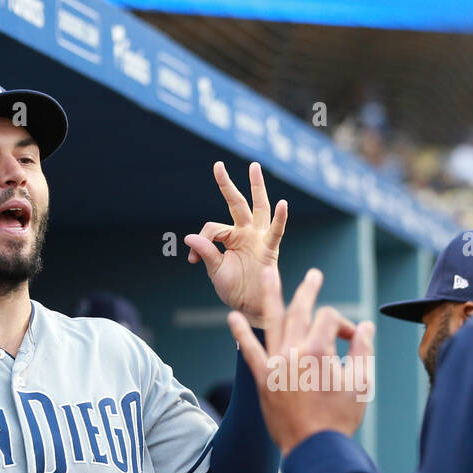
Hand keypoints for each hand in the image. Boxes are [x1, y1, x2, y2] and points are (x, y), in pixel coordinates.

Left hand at [185, 162, 286, 327]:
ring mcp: (259, 238)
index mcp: (230, 237)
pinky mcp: (270, 249)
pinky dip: (280, 219)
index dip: (200, 241)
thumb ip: (206, 251)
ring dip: (257, 188)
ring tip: (254, 167)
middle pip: (236, 203)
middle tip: (218, 165)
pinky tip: (283, 204)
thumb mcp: (215, 270)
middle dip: (227, 185)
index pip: (213, 228)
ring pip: (258, 208)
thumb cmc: (234, 289)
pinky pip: (275, 232)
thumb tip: (190, 238)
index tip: (191, 260)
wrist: (250, 307)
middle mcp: (246, 233)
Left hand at [228, 268, 374, 455]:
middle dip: (308, 291)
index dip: (343, 325)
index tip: (352, 340)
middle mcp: (294, 351)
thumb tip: (365, 326)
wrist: (313, 448)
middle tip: (314, 275)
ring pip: (272, 322)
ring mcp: (275, 364)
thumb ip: (363, 351)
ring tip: (268, 273)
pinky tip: (232, 318)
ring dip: (271, 295)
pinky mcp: (263, 379)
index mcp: (319, 350)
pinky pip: (249, 352)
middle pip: (300, 311)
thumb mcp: (360, 383)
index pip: (329, 319)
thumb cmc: (339, 419)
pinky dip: (240, 334)